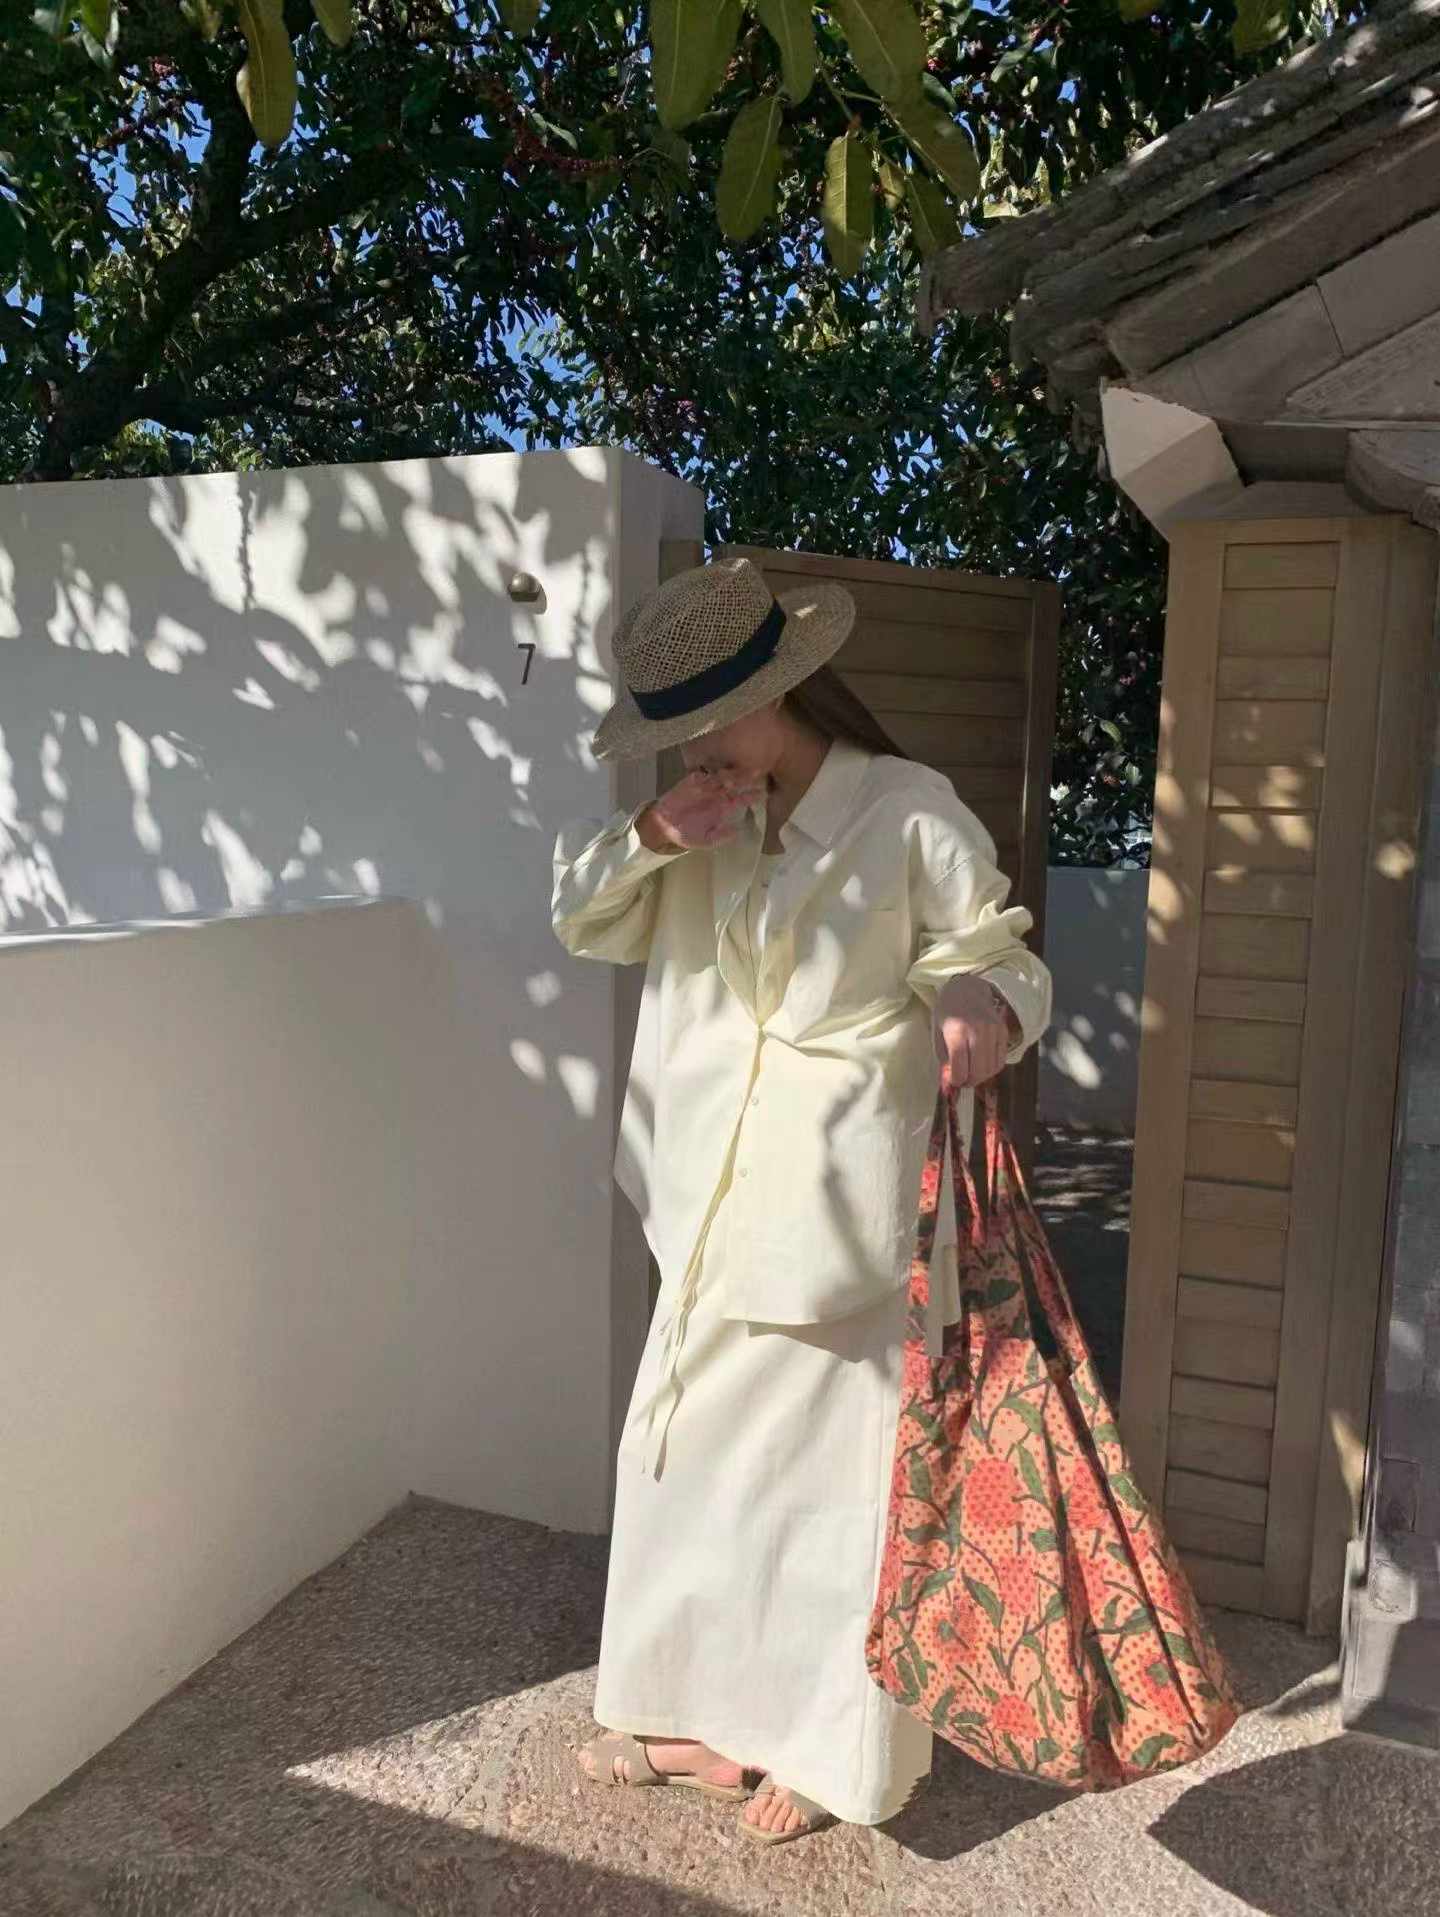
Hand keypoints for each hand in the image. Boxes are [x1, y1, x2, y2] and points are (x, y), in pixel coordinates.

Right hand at [640, 768, 767, 851]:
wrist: (662, 827)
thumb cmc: (685, 835)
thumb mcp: (704, 841)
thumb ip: (720, 837)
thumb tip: (737, 832)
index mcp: (722, 809)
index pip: (740, 800)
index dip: (750, 797)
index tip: (763, 793)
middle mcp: (715, 796)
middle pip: (733, 784)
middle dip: (744, 778)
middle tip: (757, 772)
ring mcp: (703, 788)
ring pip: (718, 778)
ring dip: (727, 774)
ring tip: (736, 772)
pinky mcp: (689, 782)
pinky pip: (700, 776)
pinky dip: (706, 775)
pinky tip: (713, 774)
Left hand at [933, 974, 1019, 1088]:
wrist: (967, 989)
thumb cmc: (948, 1012)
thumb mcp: (938, 1033)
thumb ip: (945, 1057)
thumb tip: (951, 1081)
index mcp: (956, 1032)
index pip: (960, 1069)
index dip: (956, 1081)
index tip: (953, 1081)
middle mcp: (977, 1032)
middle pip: (978, 1071)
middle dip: (969, 1082)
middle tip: (963, 1081)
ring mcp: (993, 1031)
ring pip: (991, 1069)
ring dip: (982, 1077)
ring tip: (972, 1074)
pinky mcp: (1003, 1032)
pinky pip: (1001, 1060)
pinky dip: (992, 1068)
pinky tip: (982, 1065)